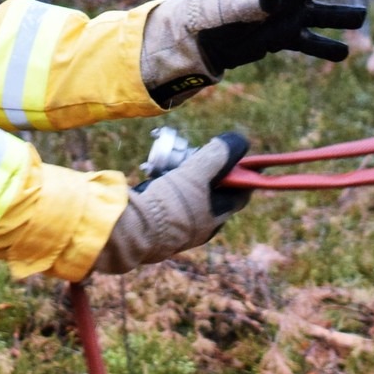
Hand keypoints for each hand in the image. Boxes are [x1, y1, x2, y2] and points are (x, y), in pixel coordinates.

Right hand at [92, 134, 250, 274]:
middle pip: (214, 197)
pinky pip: (171, 209)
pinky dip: (169, 195)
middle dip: (210, 176)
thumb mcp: (196, 172)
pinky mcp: (160, 233)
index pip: (240, 194)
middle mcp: (202, 229)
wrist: (131, 232)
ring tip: (174, 168)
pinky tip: (157, 184)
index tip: (236, 158)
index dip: (241, 175)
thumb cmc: (168, 204)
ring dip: (187, 184)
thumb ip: (218, 155)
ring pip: (191, 202)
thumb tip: (240, 141)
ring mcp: (181, 233)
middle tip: (199, 159)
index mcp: (217, 218)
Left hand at [139, 0, 367, 105]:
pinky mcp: (289, 37)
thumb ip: (254, 1)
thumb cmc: (218, 12)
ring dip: (343, 16)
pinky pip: (313, 43)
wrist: (207, 38)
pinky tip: (343, 54)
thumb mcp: (234, 5)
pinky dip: (327, 49)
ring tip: (359, 16)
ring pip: (325, 14)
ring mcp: (292, 15)